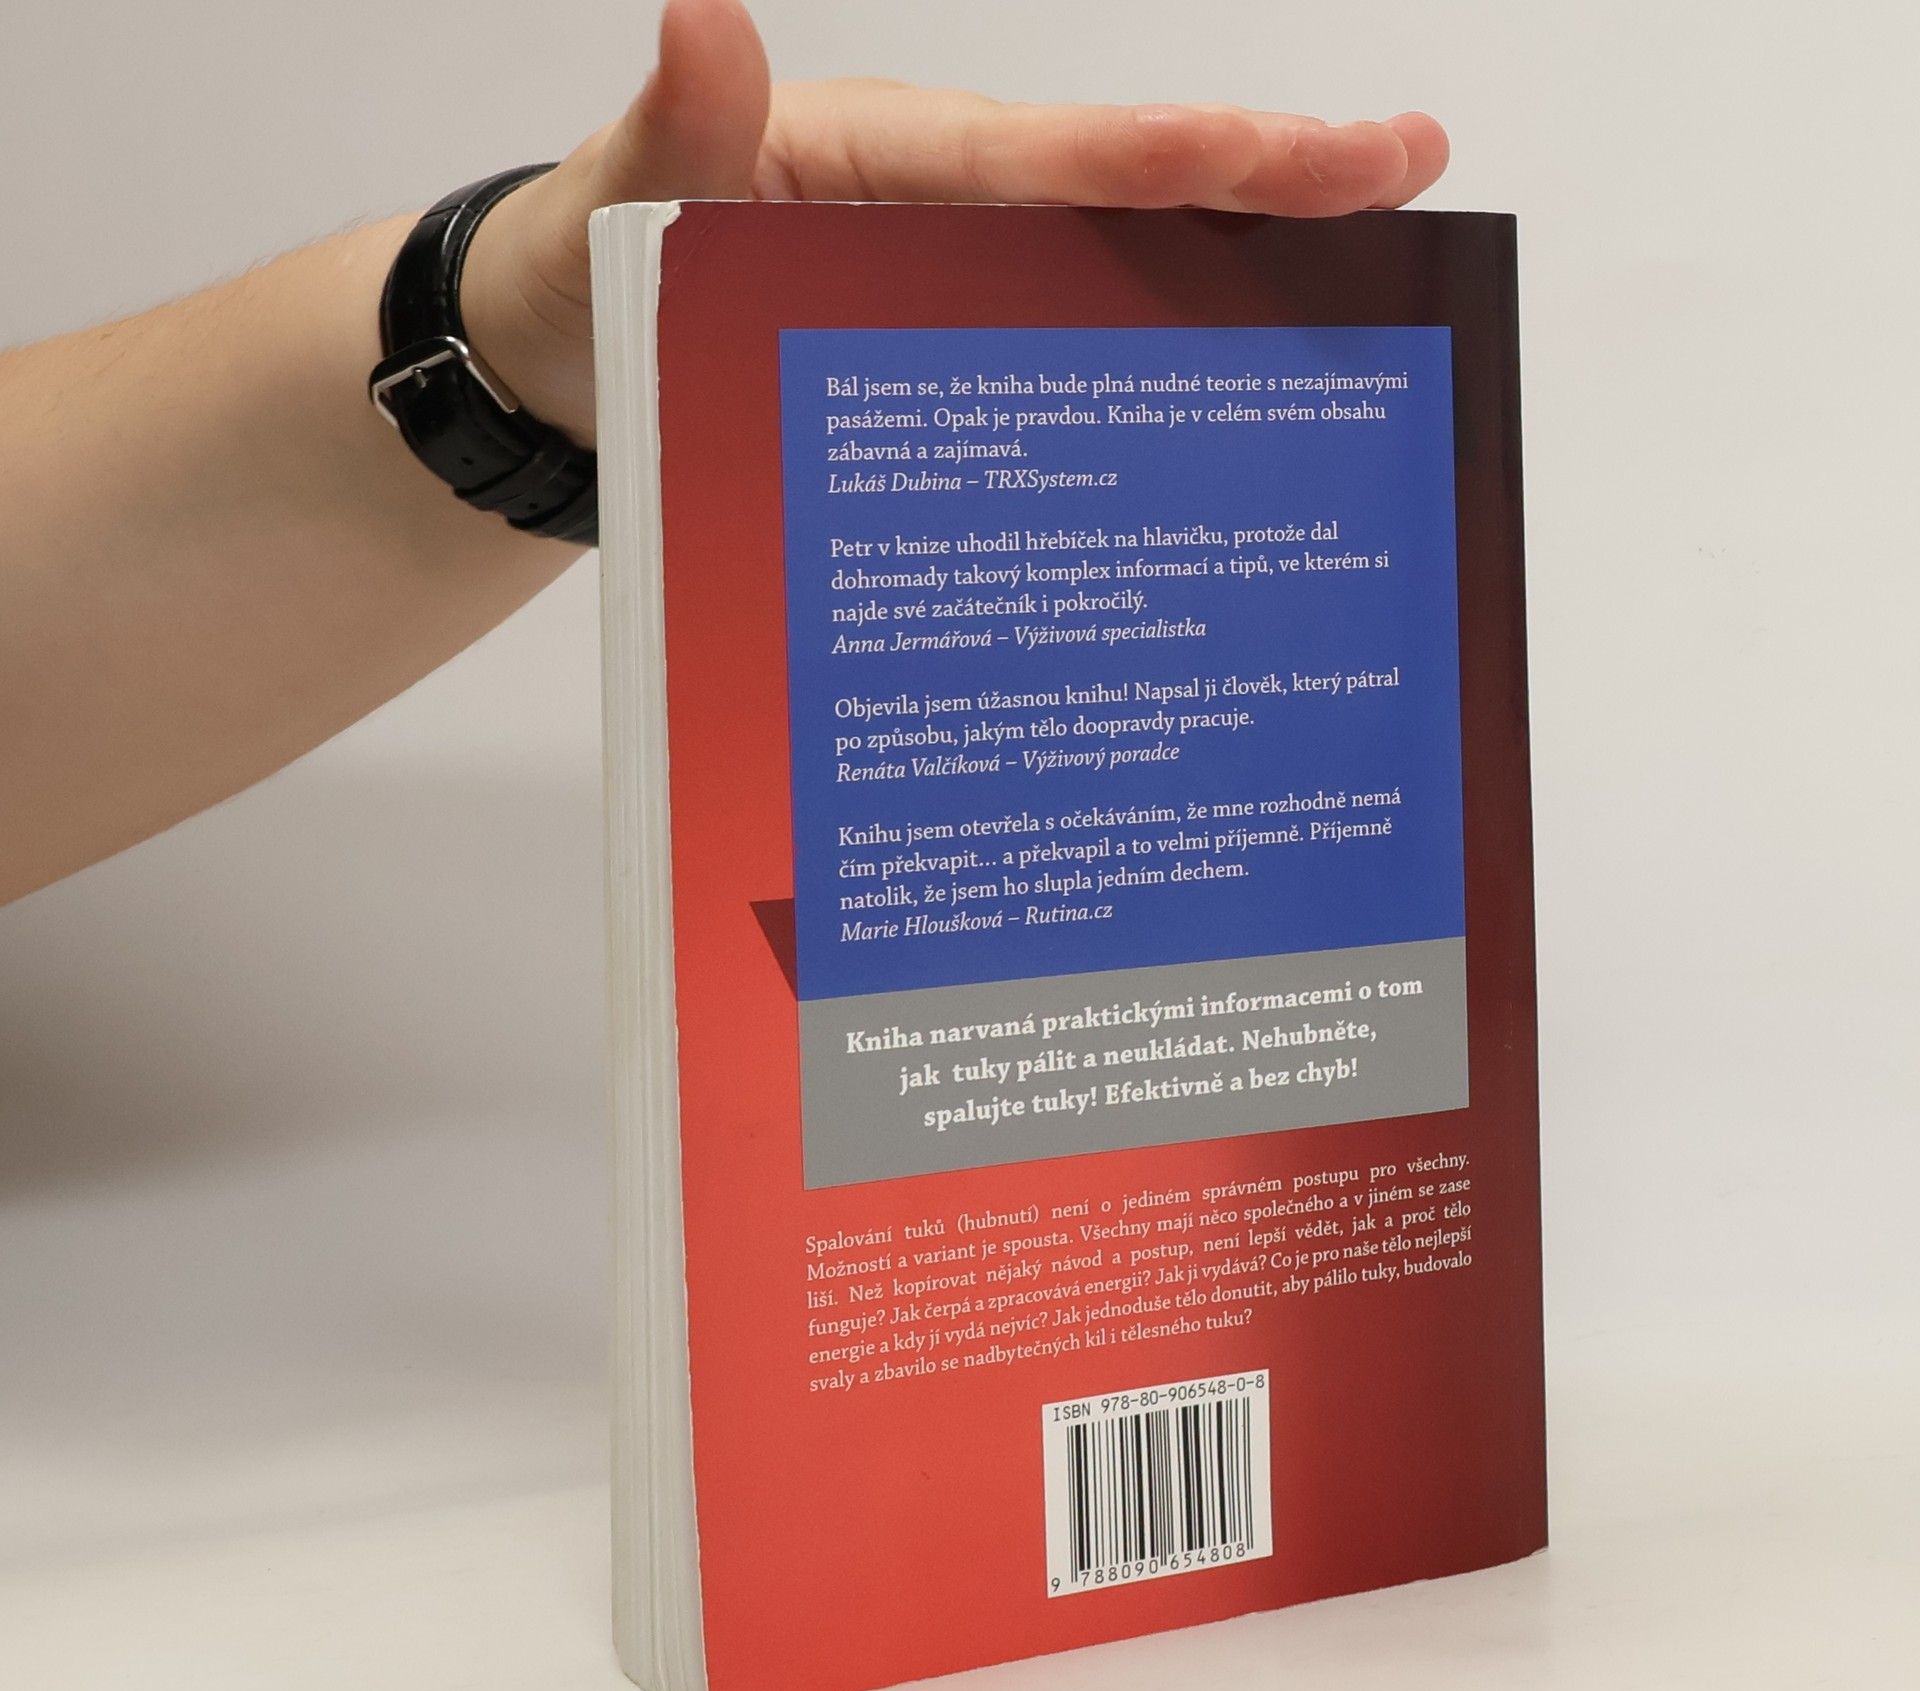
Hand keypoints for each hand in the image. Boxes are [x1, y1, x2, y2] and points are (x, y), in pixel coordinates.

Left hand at [461, 0, 1448, 444]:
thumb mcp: (605, 217)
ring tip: (1373, 283)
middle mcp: (935, 210)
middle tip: (1408, 165)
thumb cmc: (579, 287)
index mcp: (876, 160)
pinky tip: (1231, 403)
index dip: (1166, 155)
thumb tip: (707, 18)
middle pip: (1118, 191)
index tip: (1287, 152)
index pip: (1042, 151)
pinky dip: (1150, 361)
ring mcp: (949, 284)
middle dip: (1263, 182)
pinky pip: (1061, 351)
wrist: (556, 382)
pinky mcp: (945, 356)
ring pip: (1113, 267)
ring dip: (1238, 271)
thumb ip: (670, 138)